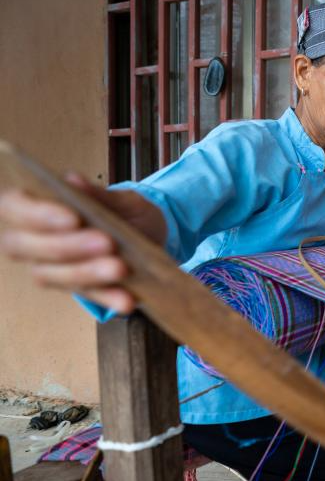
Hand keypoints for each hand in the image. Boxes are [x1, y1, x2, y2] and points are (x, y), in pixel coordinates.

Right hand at [0, 173, 165, 313]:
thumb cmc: (129, 213)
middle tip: (107, 242)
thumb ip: (100, 195)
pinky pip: (87, 296)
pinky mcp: (78, 289)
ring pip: (53, 275)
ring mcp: (53, 268)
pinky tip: (126, 298)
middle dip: (65, 246)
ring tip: (120, 268)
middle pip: (26, 246)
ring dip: (87, 273)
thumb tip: (73, 181)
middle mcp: (35, 240)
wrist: (154, 237)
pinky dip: (107, 297)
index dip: (37, 215)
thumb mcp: (124, 200)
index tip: (72, 218)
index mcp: (39, 207)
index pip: (14, 207)